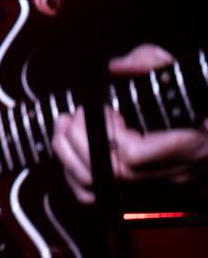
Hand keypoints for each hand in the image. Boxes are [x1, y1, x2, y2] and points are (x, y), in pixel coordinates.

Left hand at [51, 43, 207, 203]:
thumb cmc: (202, 98)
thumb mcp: (184, 73)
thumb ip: (150, 62)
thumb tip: (117, 67)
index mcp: (190, 144)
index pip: (133, 156)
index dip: (105, 132)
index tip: (103, 108)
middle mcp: (173, 171)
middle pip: (109, 172)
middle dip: (77, 140)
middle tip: (72, 115)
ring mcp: (158, 184)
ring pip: (99, 187)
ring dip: (69, 155)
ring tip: (64, 127)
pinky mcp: (143, 187)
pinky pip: (99, 195)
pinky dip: (75, 174)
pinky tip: (72, 149)